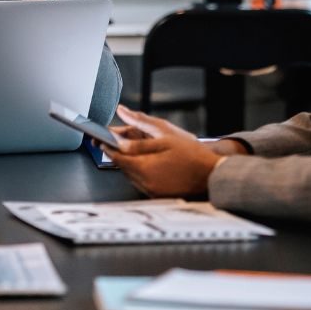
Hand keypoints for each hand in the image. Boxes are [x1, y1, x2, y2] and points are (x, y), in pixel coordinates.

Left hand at [106, 105, 221, 196]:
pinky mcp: (157, 195)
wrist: (212, 174)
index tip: (98, 139)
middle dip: (117, 152)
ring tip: (132, 148)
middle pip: (122, 166)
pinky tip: (146, 161)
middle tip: (113, 140)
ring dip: (128, 161)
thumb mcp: (164, 136)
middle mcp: (145, 183)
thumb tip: (122, 115)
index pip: (117, 157)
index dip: (106, 146)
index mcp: (145, 167)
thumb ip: (139, 128)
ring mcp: (151, 191)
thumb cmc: (191, 155)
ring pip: (130, 174)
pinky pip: (140, 181)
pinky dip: (138, 170)